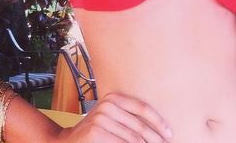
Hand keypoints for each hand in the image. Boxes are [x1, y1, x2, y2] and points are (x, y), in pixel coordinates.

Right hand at [57, 92, 172, 141]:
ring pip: (133, 140)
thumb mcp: (110, 118)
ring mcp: (101, 119)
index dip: (158, 122)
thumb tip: (157, 130)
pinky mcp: (96, 132)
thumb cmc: (94, 131)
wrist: (67, 141)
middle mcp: (108, 105)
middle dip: (155, 139)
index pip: (142, 108)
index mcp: (114, 98)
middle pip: (140, 126)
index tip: (169, 134)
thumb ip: (128, 119)